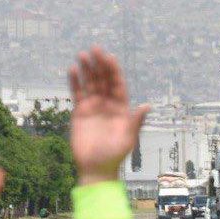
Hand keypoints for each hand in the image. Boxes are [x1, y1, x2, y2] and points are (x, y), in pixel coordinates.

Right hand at [68, 46, 149, 184]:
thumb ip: (135, 121)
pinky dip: (74, 82)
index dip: (113, 71)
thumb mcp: (128, 138)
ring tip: (82, 55)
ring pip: (90, 83)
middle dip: (99, 64)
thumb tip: (146, 106)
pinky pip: (77, 93)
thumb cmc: (115, 155)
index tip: (109, 57)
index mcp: (122, 108)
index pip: (117, 84)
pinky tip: (72, 70)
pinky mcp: (80, 112)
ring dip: (86, 69)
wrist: (96, 168)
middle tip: (94, 49)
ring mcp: (94, 107)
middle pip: (103, 80)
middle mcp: (108, 104)